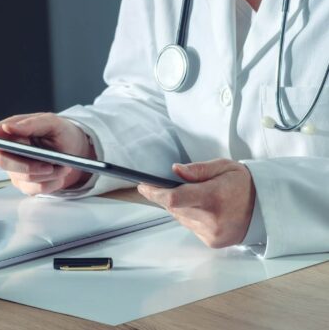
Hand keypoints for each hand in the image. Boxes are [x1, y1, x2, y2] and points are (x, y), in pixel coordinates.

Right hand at [0, 113, 95, 194]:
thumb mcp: (53, 123)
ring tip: (62, 166)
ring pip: (22, 178)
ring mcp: (17, 168)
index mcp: (13, 131)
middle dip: (28, 166)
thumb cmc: (64, 133)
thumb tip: (9, 127)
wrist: (78, 152)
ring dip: (47, 175)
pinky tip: (58, 174)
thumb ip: (31, 124)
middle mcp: (12, 150)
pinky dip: (50, 183)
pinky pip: (34, 189)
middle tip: (50, 165)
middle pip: (4, 162)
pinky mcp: (26, 184)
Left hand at [137, 159, 255, 247]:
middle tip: (170, 186)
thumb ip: (198, 170)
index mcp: (213, 197)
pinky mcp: (212, 242)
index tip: (143, 186)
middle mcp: (211, 219)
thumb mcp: (224, 167)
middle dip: (168, 197)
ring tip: (198, 198)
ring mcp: (211, 233)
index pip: (174, 198)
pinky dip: (192, 217)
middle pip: (174, 208)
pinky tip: (206, 211)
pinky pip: (190, 227)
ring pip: (181, 218)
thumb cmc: (244, 184)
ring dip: (182, 207)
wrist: (266, 209)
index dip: (155, 193)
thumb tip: (175, 170)